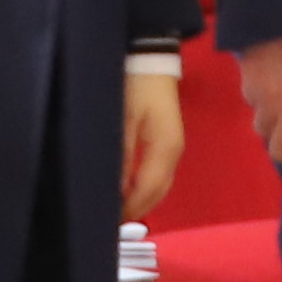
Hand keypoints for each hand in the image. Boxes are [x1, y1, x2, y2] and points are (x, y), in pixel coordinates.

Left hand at [119, 65, 185, 219]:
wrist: (150, 59)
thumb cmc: (134, 85)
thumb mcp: (123, 119)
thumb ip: (121, 155)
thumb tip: (116, 188)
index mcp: (165, 148)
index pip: (148, 190)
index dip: (129, 208)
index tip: (108, 222)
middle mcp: (173, 153)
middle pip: (158, 193)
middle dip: (136, 210)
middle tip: (109, 223)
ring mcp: (173, 149)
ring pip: (160, 187)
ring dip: (140, 201)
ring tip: (115, 211)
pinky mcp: (167, 144)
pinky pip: (157, 175)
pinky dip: (143, 188)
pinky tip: (126, 191)